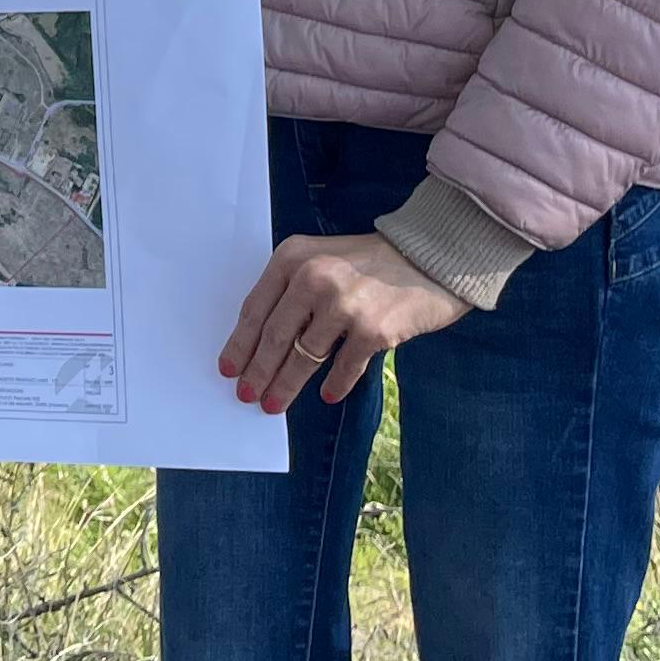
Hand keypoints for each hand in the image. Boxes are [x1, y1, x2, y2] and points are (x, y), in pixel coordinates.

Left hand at [221, 234, 468, 411]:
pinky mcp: (374, 330)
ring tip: (275, 403)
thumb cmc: (371, 261)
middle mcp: (314, 278)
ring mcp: (344, 305)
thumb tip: (262, 342)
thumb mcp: (321, 258)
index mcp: (293, 257)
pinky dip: (334, 384)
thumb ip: (292, 289)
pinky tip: (326, 394)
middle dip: (258, 372)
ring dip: (287, 385)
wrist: (430, 257)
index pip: (255, 309)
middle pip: (275, 337)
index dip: (239, 344)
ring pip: (304, 357)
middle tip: (246, 394)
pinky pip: (344, 367)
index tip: (228, 368)